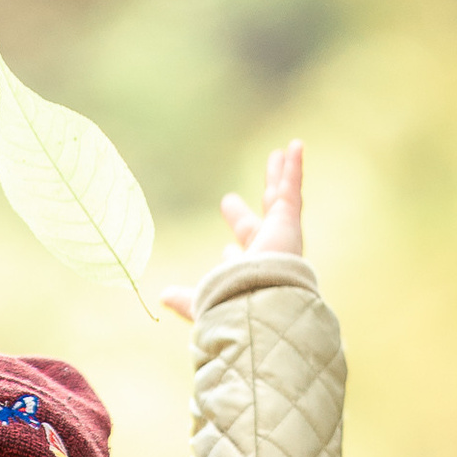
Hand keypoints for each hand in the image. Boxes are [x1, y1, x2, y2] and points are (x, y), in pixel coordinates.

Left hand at [162, 140, 303, 318]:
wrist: (260, 308)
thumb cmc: (233, 311)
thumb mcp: (202, 303)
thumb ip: (184, 300)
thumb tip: (162, 297)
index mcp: (246, 273)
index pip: (240, 258)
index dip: (233, 253)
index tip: (226, 250)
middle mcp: (266, 254)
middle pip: (258, 225)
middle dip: (248, 213)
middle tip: (234, 197)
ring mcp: (281, 236)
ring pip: (280, 200)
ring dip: (280, 178)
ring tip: (281, 156)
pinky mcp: (289, 222)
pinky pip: (292, 188)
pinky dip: (294, 167)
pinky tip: (295, 145)